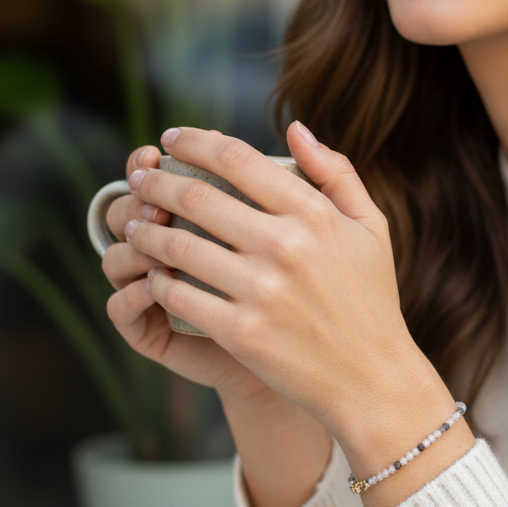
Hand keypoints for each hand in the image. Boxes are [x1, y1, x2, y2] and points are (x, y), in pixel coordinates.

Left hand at [121, 123, 434, 438]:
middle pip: (196, 196)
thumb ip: (336, 172)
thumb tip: (295, 128)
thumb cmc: (371, 298)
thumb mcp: (371, 227)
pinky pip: (178, 295)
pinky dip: (156, 281)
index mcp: (315, 213)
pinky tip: (152, 275)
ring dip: (145, 229)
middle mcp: (285, 245)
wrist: (372, 377)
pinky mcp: (240, 332)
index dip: (194, 141)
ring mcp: (260, 290)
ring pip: (177, 244)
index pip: (238, 158)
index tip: (172, 138)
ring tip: (135, 225)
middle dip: (155, 180)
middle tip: (138, 178)